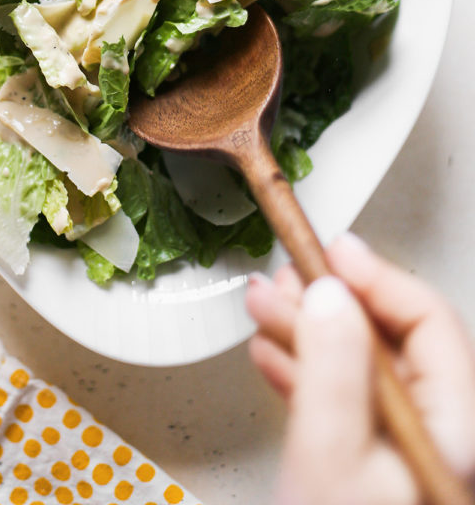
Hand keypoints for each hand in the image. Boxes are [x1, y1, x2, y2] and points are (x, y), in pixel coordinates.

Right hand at [245, 234, 474, 504]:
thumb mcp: (329, 453)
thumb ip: (332, 367)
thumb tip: (330, 293)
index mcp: (455, 430)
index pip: (430, 322)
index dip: (378, 279)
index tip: (333, 252)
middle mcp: (438, 436)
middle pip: (393, 340)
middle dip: (331, 301)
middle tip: (290, 275)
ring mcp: (404, 451)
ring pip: (363, 366)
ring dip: (309, 330)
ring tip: (265, 306)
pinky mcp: (371, 468)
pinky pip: (347, 399)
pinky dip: (307, 370)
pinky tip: (273, 353)